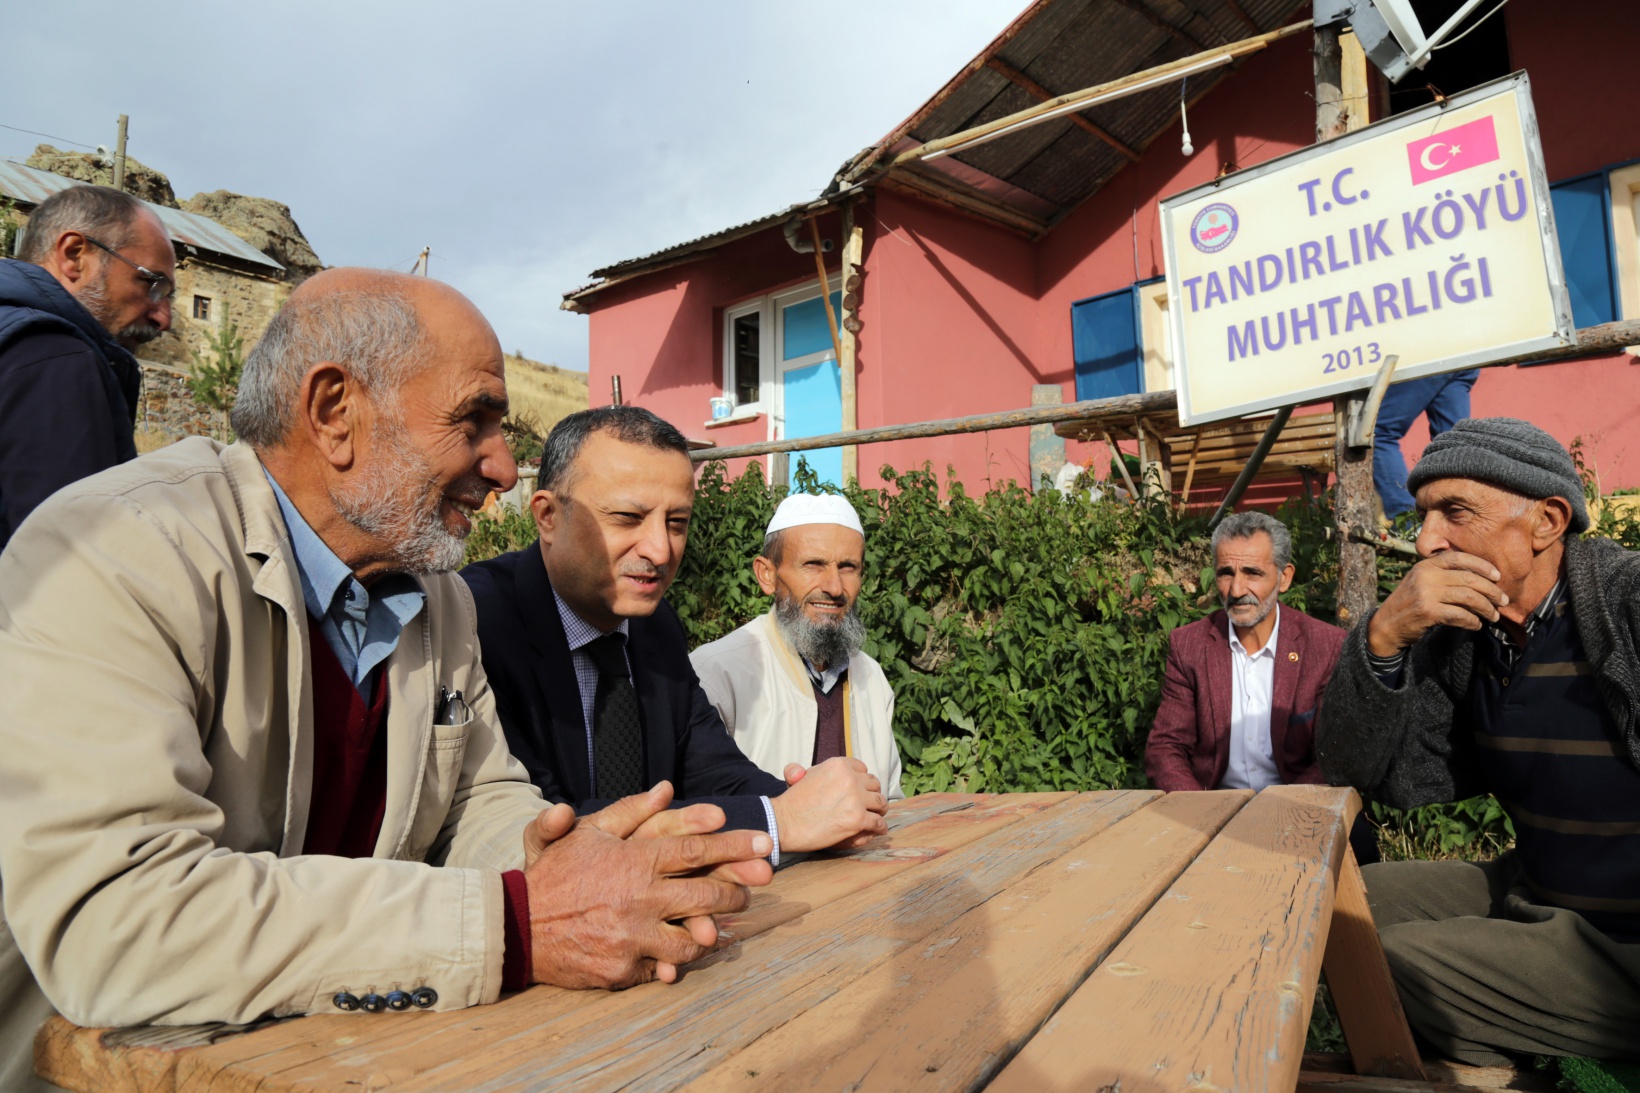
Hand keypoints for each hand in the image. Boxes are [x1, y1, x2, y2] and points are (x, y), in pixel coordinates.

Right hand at [524, 786, 772, 989]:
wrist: (518, 925)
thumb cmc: (556, 875)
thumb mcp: (588, 833)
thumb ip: (630, 811)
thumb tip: (665, 789)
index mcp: (635, 861)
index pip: (697, 849)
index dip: (735, 845)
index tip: (764, 844)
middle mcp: (640, 898)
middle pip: (706, 894)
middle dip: (735, 892)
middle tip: (750, 891)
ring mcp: (633, 937)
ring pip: (692, 939)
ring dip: (709, 933)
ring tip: (718, 929)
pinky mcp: (623, 968)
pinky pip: (662, 967)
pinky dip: (674, 962)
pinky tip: (683, 956)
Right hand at [770, 756, 887, 852]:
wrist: (784, 823)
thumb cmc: (791, 803)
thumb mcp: (799, 776)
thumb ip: (807, 770)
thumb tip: (801, 771)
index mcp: (838, 765)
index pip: (862, 768)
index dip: (862, 780)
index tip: (861, 789)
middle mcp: (850, 778)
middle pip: (874, 784)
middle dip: (873, 794)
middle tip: (871, 804)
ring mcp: (855, 799)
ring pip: (880, 802)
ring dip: (879, 810)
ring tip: (877, 816)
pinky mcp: (857, 819)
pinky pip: (878, 822)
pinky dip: (879, 827)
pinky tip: (877, 829)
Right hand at [1367, 551, 1508, 656]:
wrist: (1385, 625)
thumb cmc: (1409, 604)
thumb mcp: (1421, 582)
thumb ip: (1443, 576)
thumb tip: (1481, 580)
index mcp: (1426, 565)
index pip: (1460, 558)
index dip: (1482, 566)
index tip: (1497, 576)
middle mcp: (1426, 575)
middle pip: (1469, 579)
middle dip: (1492, 591)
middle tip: (1503, 601)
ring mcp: (1426, 593)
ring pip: (1468, 598)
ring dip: (1486, 608)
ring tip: (1493, 616)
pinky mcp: (1427, 611)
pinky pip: (1460, 615)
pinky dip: (1473, 622)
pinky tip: (1476, 625)